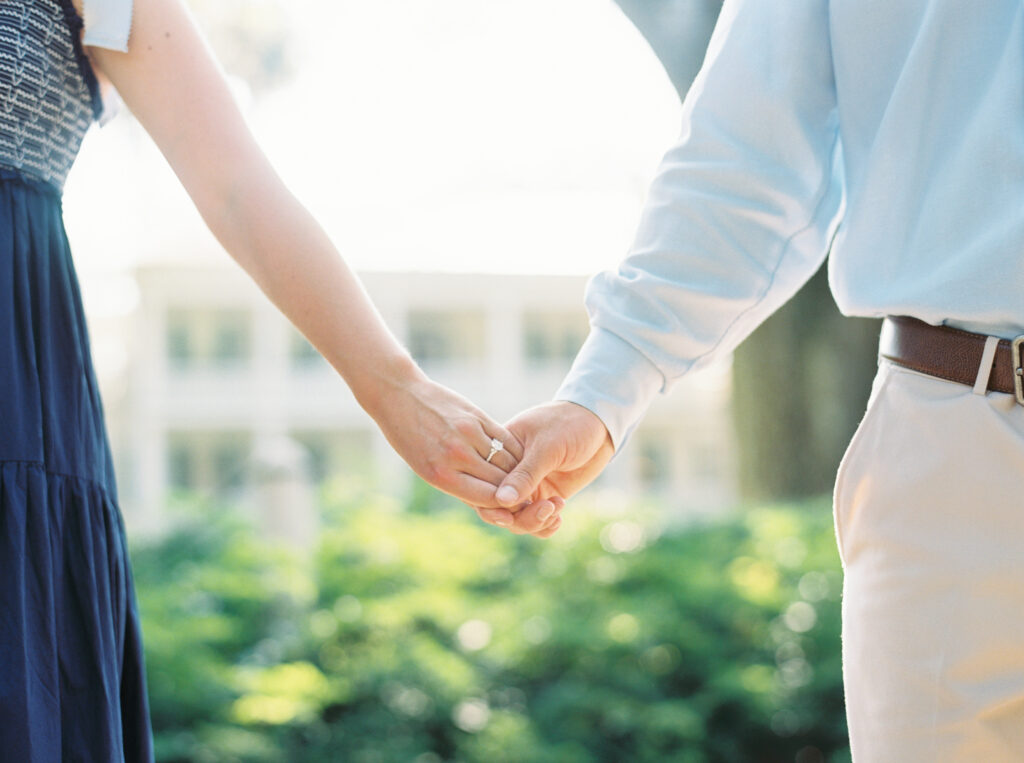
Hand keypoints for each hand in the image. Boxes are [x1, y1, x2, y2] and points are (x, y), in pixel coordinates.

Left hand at [372, 372, 524, 526]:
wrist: (401, 397)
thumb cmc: (410, 439)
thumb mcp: (426, 468)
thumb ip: (456, 482)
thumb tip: (488, 498)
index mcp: (442, 476)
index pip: (487, 498)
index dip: (504, 505)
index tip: (512, 506)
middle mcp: (457, 456)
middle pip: (501, 482)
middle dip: (515, 490)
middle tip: (525, 494)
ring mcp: (468, 434)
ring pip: (507, 460)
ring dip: (518, 470)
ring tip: (524, 476)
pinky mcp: (477, 416)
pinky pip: (505, 439)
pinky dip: (515, 450)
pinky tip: (519, 455)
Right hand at [475, 401, 613, 536]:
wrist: (599, 423)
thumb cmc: (569, 424)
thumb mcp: (547, 446)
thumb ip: (525, 474)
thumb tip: (501, 500)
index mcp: (500, 453)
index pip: (482, 484)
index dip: (490, 502)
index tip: (510, 511)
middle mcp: (509, 473)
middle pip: (497, 508)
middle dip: (517, 517)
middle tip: (544, 510)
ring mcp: (528, 486)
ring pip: (517, 519)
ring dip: (535, 521)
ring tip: (556, 507)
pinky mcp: (546, 495)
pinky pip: (538, 520)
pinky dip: (546, 525)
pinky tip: (559, 517)